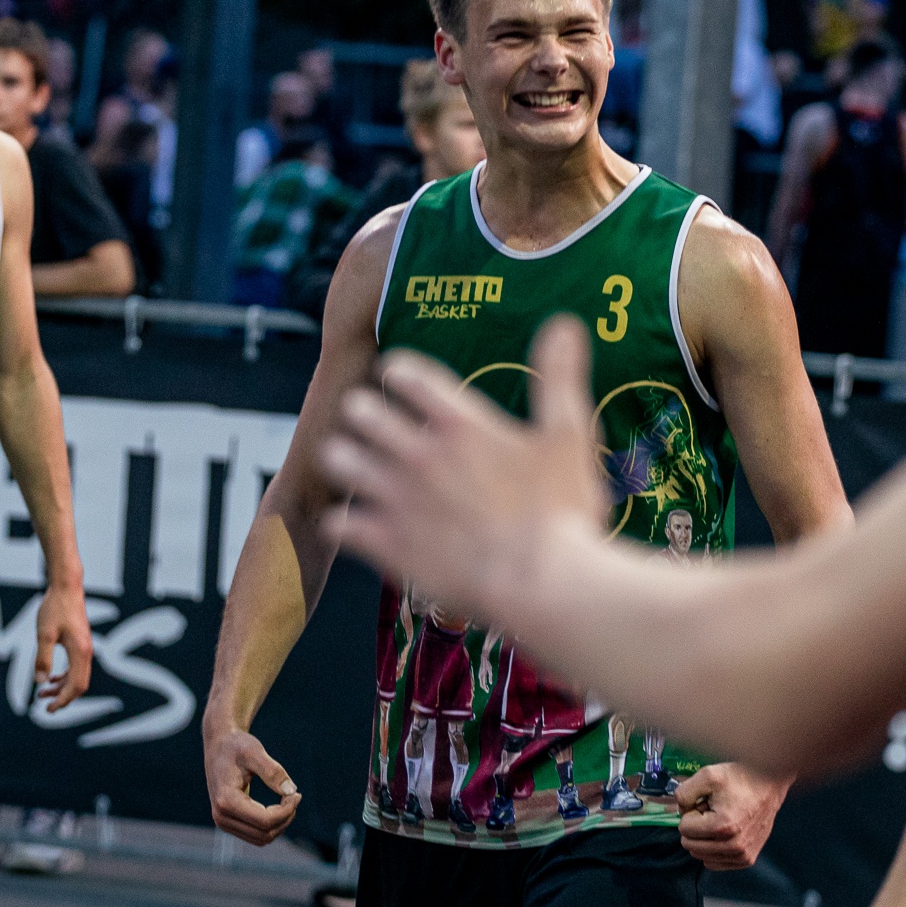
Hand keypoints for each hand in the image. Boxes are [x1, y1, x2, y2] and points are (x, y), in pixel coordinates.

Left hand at [31, 583, 93, 711]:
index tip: (48, 709)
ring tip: (42, 694)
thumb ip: (43, 659)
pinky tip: (51, 678)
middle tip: (45, 707)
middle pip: (80, 684)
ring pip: (78, 677)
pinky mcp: (80, 643)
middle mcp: (86, 652)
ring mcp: (85, 647)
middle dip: (63, 698)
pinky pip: (76, 667)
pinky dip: (65, 677)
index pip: (76, 685)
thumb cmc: (55, 609)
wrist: (66, 588)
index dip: (63, 700)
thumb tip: (40, 682)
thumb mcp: (44, 634)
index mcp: (80, 652)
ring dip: (61, 688)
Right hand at [205, 723, 301, 845]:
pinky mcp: (229, 823)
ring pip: (262, 838)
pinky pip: (257, 835)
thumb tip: (291, 791)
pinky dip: (272, 825)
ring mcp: (223, 823)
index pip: (265, 821)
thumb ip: (272, 771)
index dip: (286, 811)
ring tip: (288, 800)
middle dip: (285, 818)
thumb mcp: (254, 751)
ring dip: (280, 824)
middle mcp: (221, 817)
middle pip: (264, 834)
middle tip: (295, 795)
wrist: (219, 746)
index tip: (296, 793)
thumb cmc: (237, 746)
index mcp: (226, 801)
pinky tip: (280, 806)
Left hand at [319, 317, 606, 618]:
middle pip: (360, 410)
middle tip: (369, 418)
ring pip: (337, 460)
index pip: (406, 375)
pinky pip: (336, 523)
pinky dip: (339, 521)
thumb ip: (560, 376)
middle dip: (361, 409)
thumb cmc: (560, 511)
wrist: (539, 583)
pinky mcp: (385, 543)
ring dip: (342, 457)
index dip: (397, 371)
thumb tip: (563, 323)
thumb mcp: (569, 435)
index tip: (397, 376)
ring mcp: (396, 499)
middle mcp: (417, 453)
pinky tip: (350, 522)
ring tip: (351, 462)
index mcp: (459, 423)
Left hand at [674, 763, 789, 870]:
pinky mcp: (747, 859)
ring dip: (705, 838)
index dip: (691, 812)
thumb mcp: (707, 775)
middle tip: (712, 811)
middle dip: (697, 827)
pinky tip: (726, 832)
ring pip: (701, 855)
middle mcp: (733, 846)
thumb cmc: (739, 778)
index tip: (705, 803)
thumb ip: (684, 793)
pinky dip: (714, 849)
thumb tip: (679, 811)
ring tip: (721, 820)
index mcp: (721, 827)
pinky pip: (715, 863)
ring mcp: (741, 855)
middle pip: (690, 845)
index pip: (683, 829)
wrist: (769, 784)